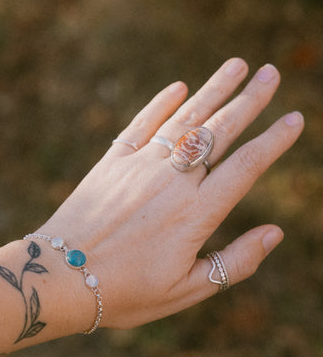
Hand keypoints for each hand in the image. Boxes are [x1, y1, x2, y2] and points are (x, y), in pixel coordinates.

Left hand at [39, 58, 303, 329]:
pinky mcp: (112, 162)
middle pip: (219, 131)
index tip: (295, 118)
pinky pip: (141, 124)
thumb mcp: (187, 290)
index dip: (274, 140)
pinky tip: (178, 87)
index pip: (247, 166)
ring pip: (184, 119)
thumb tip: (275, 232)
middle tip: (271, 73)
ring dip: (212, 90)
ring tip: (236, 65)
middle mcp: (172, 181)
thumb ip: (234, 262)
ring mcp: (140, 166)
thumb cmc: (126, 292)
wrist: (61, 278)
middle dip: (249, 99)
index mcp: (196, 214)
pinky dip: (160, 103)